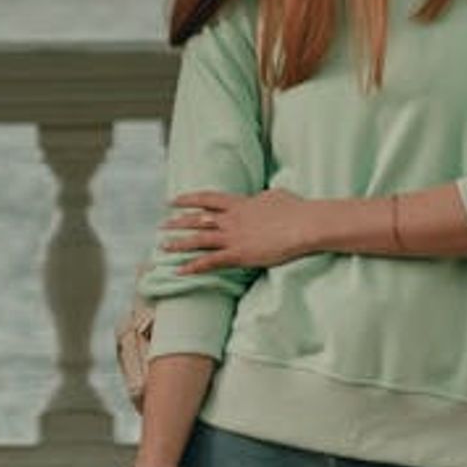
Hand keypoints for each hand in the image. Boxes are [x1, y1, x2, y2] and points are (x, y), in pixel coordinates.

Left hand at [160, 188, 323, 273]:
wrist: (304, 224)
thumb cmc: (295, 209)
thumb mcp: (275, 196)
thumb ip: (262, 197)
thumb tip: (261, 196)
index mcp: (239, 204)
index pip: (208, 199)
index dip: (189, 199)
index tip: (174, 201)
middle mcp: (232, 219)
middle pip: (198, 220)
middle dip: (178, 222)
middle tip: (162, 225)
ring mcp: (234, 237)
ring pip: (199, 240)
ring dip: (179, 243)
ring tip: (163, 247)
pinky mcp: (240, 255)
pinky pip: (211, 261)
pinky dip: (194, 266)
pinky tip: (180, 270)